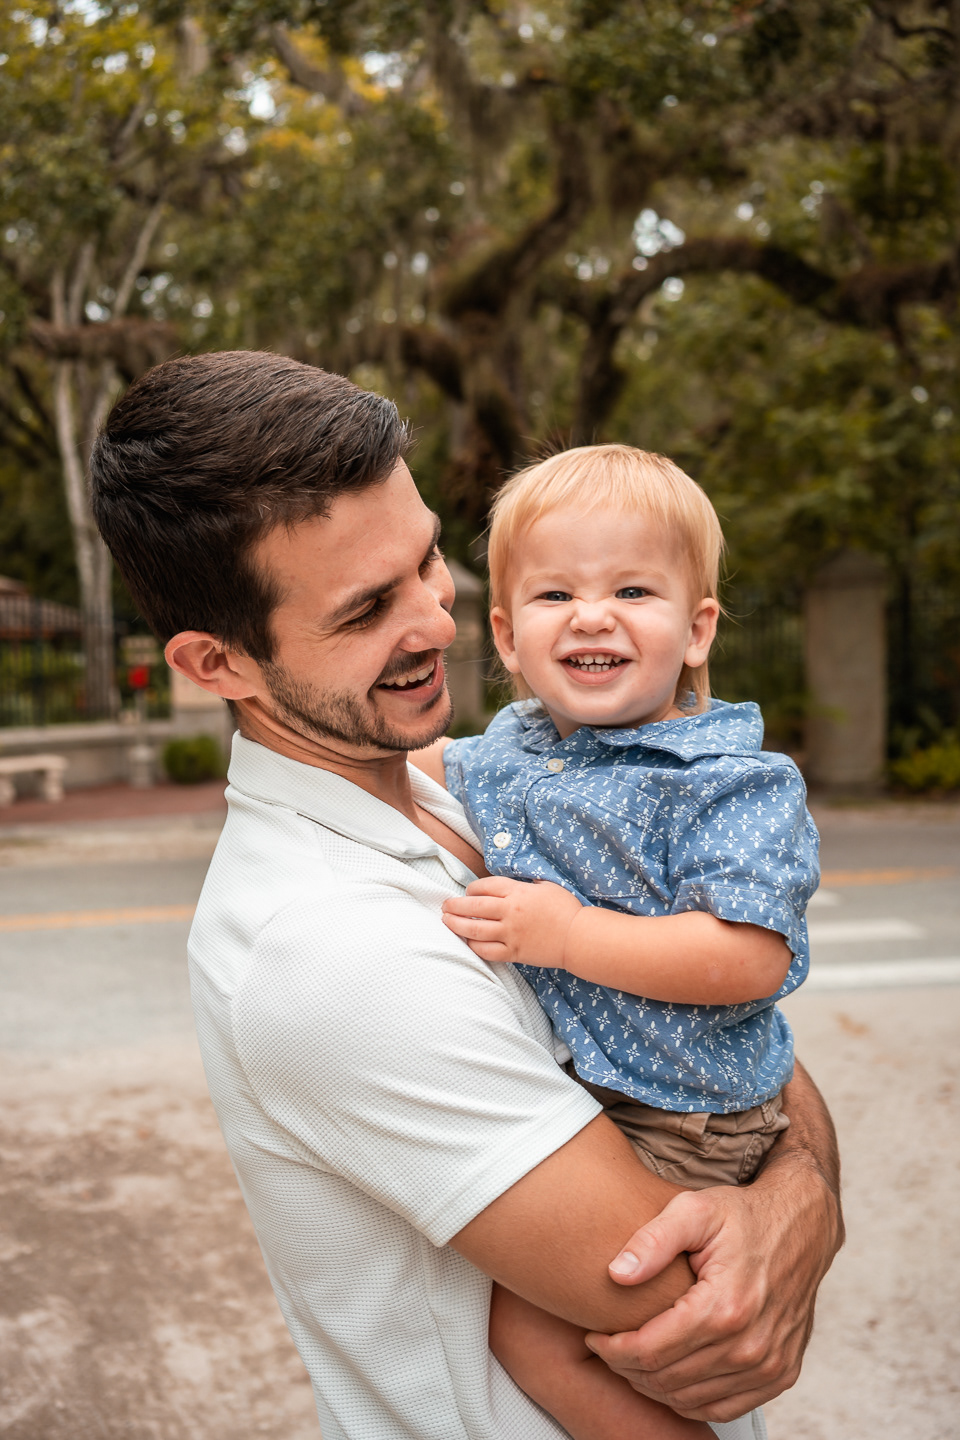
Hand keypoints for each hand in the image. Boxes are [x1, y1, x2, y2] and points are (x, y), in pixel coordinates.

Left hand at [441, 876, 581, 965]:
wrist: (578, 937)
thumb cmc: (565, 909)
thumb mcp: (545, 885)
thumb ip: (525, 883)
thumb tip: (510, 882)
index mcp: (517, 892)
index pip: (484, 887)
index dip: (471, 889)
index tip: (467, 892)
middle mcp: (510, 912)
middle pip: (473, 907)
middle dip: (454, 905)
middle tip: (445, 905)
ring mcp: (510, 933)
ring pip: (474, 930)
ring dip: (456, 925)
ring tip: (446, 921)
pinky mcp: (514, 952)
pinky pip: (487, 951)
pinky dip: (474, 946)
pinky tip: (468, 942)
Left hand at [584, 1153, 841, 1422]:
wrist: (802, 1227)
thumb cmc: (742, 1215)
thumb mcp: (694, 1210)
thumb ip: (652, 1240)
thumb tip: (615, 1274)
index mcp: (725, 1306)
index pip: (649, 1350)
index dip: (612, 1349)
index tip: (593, 1335)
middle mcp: (751, 1345)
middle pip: (666, 1379)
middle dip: (627, 1367)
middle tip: (608, 1346)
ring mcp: (769, 1365)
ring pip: (690, 1400)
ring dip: (653, 1386)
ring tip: (633, 1358)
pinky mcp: (781, 1374)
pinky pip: (723, 1407)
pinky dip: (689, 1399)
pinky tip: (670, 1373)